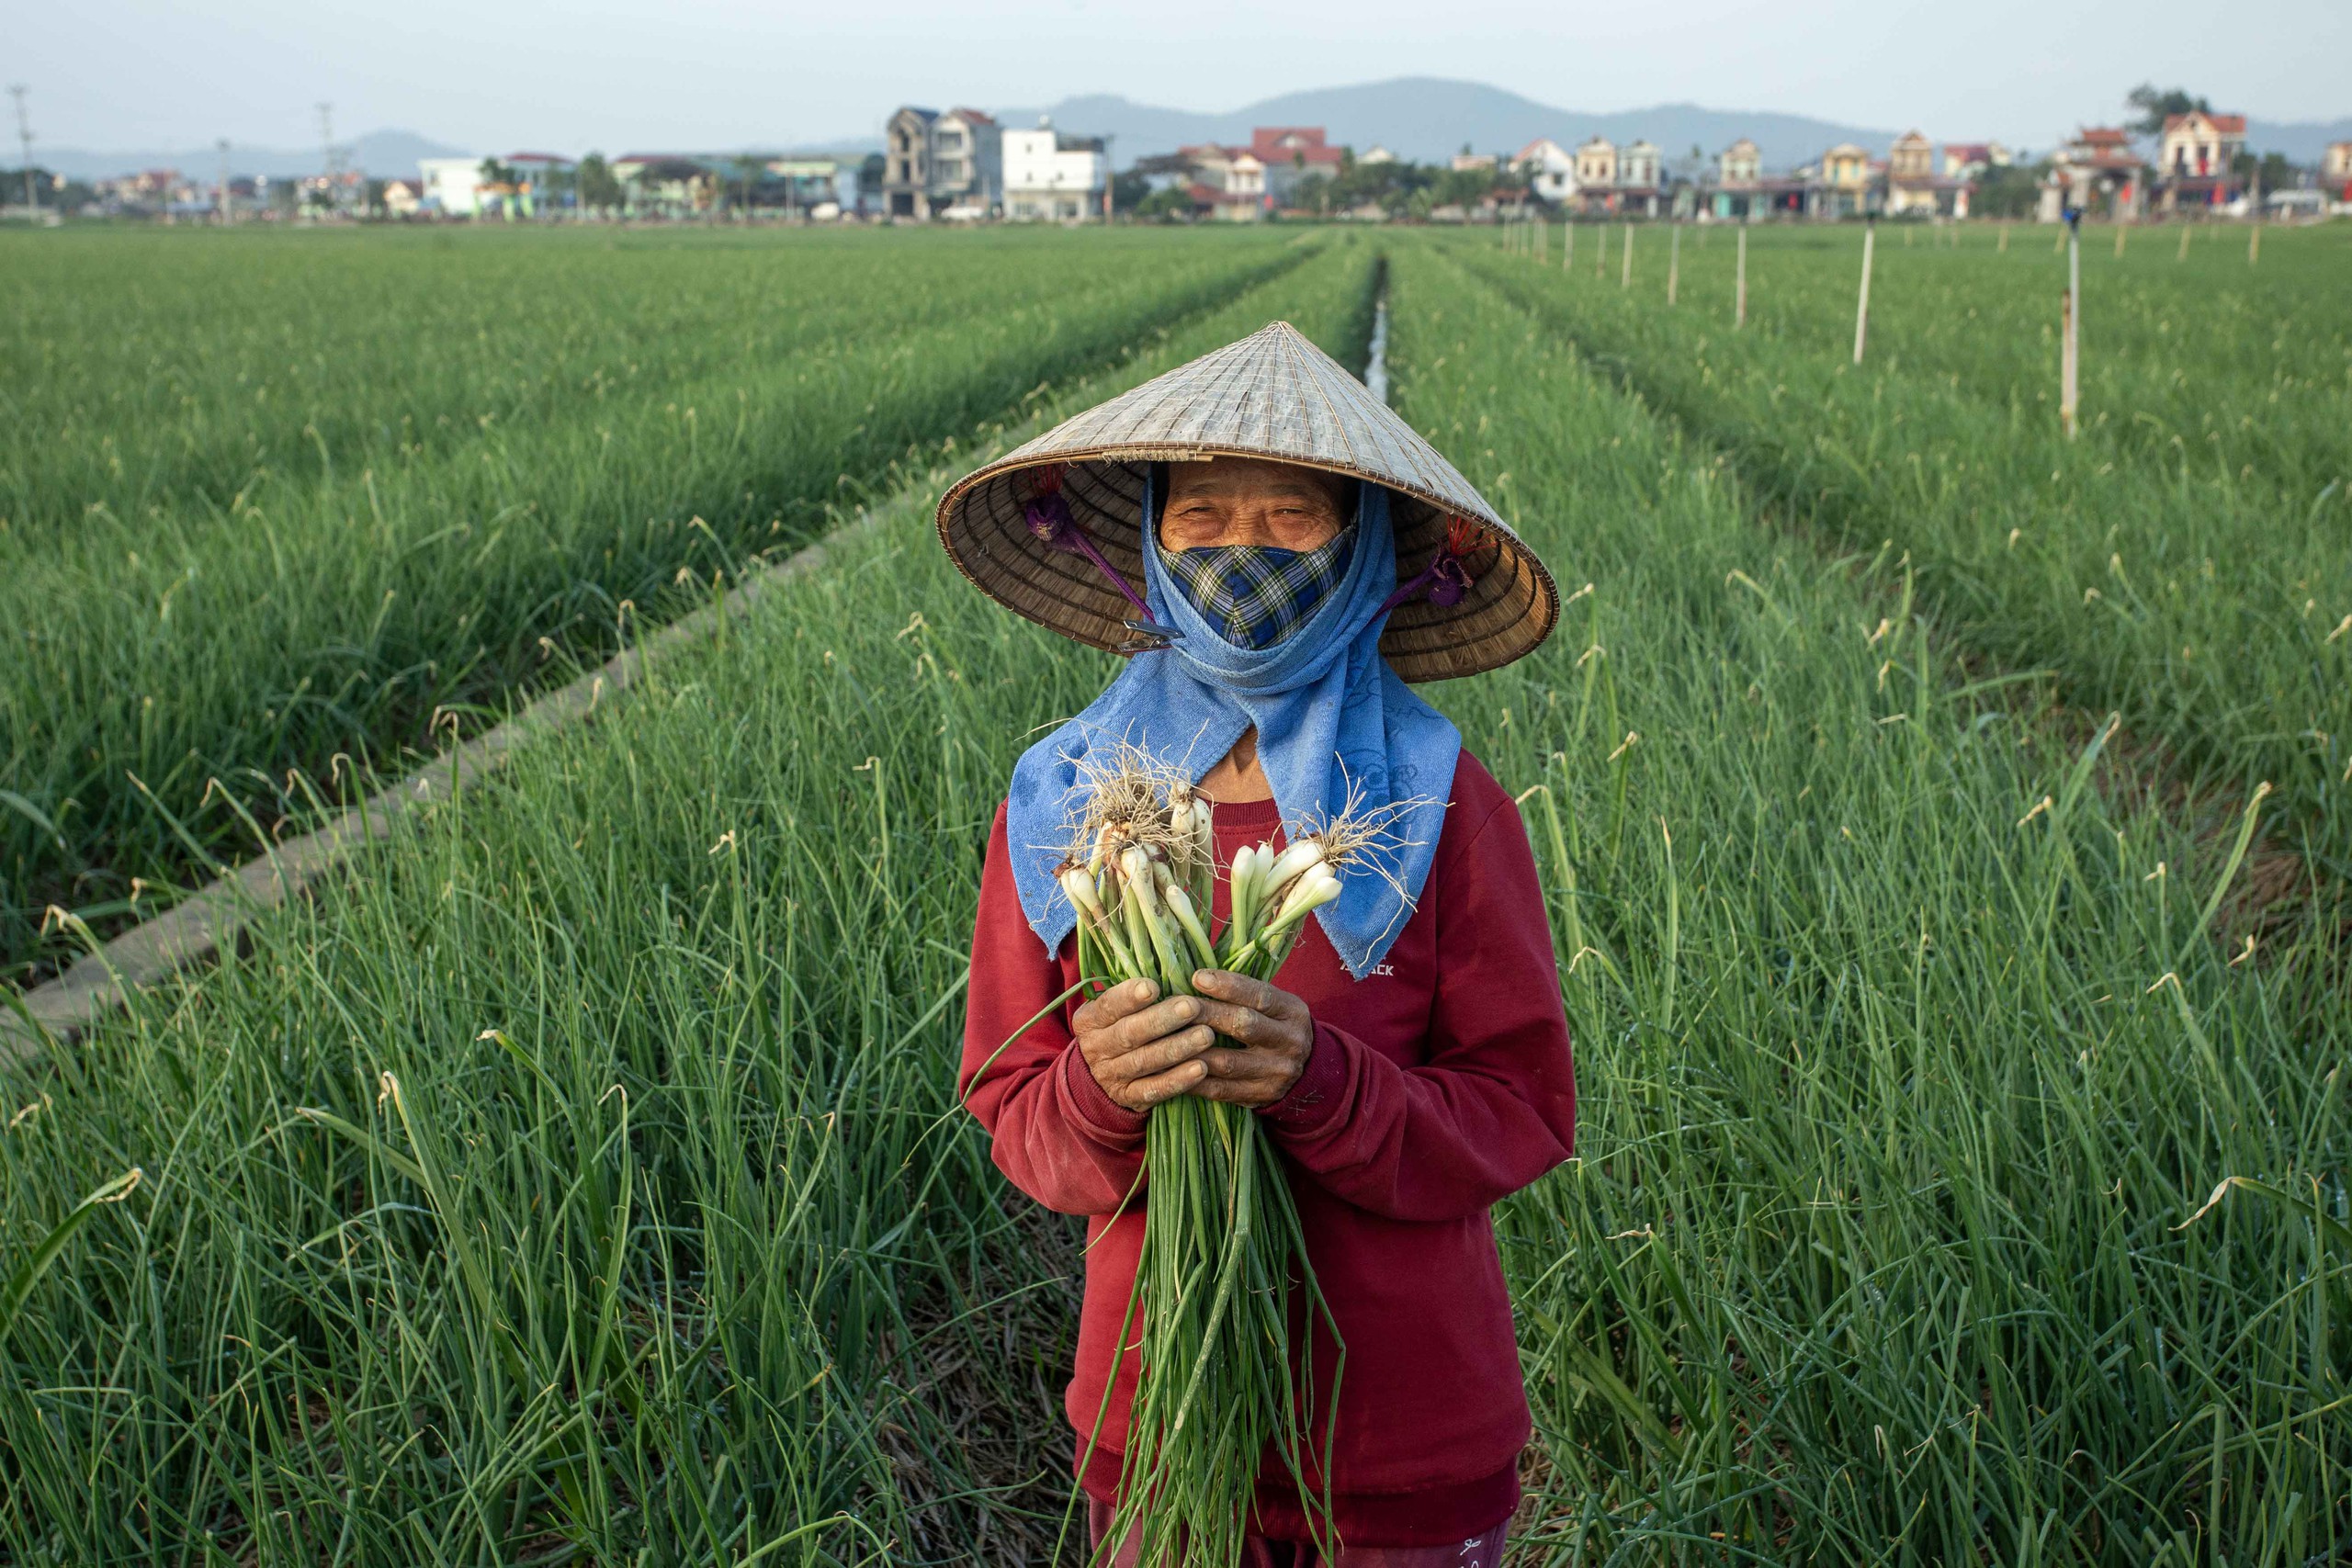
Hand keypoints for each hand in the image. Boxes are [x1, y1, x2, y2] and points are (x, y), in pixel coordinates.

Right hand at [1072, 978, 1216, 1112]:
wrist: (1102, 1074)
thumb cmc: (1121, 1026)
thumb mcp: (1116, 1009)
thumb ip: (1136, 992)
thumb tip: (1174, 965)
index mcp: (1089, 1020)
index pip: (1108, 1006)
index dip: (1129, 997)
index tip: (1154, 986)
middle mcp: (1096, 1048)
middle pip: (1129, 1033)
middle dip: (1162, 1019)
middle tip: (1192, 1007)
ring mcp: (1111, 1076)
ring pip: (1144, 1062)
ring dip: (1177, 1049)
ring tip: (1206, 1035)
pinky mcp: (1128, 1098)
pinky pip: (1153, 1090)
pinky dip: (1177, 1080)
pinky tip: (1201, 1069)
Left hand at [1181, 971, 1313, 1108]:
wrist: (1307, 1070)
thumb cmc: (1276, 1025)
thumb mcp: (1274, 1004)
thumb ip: (1245, 992)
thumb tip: (1198, 976)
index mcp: (1291, 1012)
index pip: (1259, 996)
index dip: (1228, 986)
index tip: (1197, 977)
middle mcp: (1289, 1041)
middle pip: (1244, 1026)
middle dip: (1207, 1014)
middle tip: (1175, 1006)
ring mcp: (1276, 1072)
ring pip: (1229, 1062)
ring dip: (1193, 1051)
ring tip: (1165, 1040)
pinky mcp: (1261, 1096)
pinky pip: (1221, 1090)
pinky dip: (1193, 1080)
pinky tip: (1171, 1070)